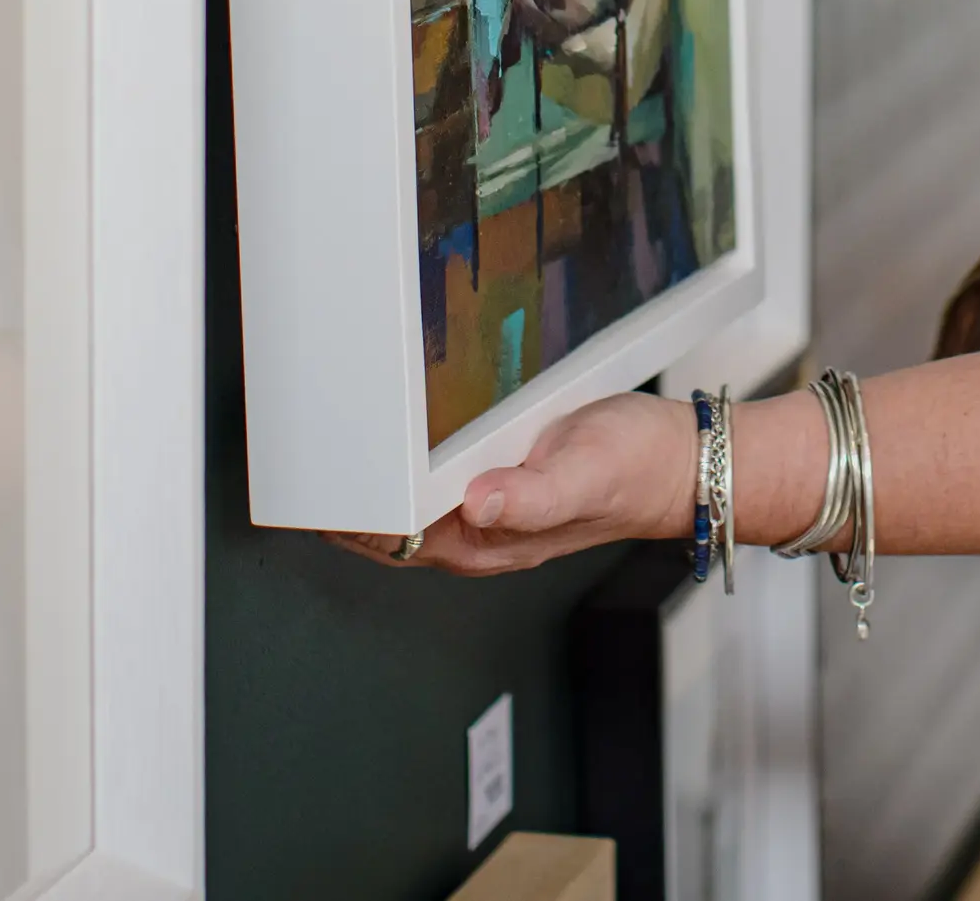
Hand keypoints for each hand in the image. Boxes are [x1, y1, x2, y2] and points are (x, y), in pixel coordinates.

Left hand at [330, 389, 696, 575]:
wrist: (678, 462)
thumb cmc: (637, 470)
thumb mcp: (583, 474)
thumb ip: (530, 496)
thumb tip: (476, 501)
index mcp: (485, 541)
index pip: (391, 540)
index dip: (348, 518)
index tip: (313, 485)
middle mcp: (478, 533)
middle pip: (386, 529)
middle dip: (343, 500)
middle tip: (301, 453)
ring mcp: (486, 511)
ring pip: (405, 507)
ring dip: (369, 483)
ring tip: (327, 441)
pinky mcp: (498, 484)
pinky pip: (433, 482)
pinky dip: (403, 467)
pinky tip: (390, 439)